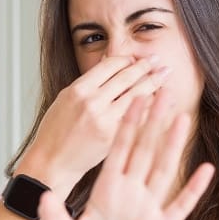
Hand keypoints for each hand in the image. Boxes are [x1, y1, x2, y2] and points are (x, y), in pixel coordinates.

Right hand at [18, 56, 168, 190]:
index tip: (138, 57)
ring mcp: (103, 120)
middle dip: (145, 67)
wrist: (52, 161)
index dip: (127, 60)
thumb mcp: (66, 99)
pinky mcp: (113, 137)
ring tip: (165, 75)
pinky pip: (137, 118)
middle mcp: (92, 102)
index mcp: (78, 89)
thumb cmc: (56, 131)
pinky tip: (163, 103)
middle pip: (125, 78)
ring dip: (153, 83)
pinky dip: (151, 108)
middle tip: (159, 61)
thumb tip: (109, 62)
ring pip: (135, 96)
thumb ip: (89, 82)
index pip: (109, 66)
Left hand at [38, 89, 214, 219]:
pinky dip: (192, 188)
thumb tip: (41, 197)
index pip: (118, 149)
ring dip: (173, 144)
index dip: (126, 123)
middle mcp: (131, 192)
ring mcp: (149, 208)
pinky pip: (180, 205)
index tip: (134, 96)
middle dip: (153, 121)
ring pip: (163, 169)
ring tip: (183, 117)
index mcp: (107, 189)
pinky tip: (205, 169)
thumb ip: (54, 217)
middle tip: (163, 91)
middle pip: (144, 149)